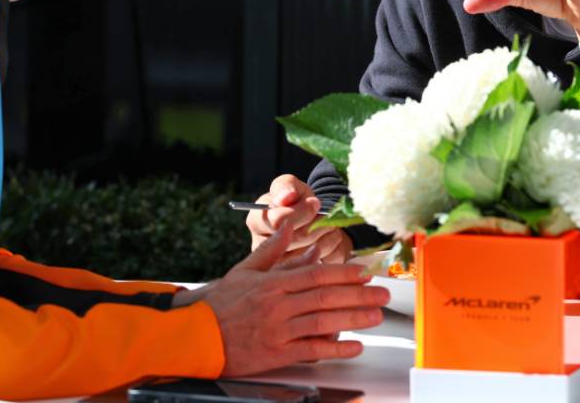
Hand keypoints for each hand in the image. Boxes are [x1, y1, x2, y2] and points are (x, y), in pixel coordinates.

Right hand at [203, 224, 388, 376]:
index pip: (315, 275)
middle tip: (382, 293)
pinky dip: (335, 348)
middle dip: (358, 294)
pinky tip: (355, 345)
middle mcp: (278, 305)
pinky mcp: (277, 353)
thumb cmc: (220, 304)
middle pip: (325, 297)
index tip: (364, 272)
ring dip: (354, 318)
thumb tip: (290, 226)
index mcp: (272, 283)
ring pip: (323, 322)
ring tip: (376, 315)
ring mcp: (279, 330)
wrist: (197, 335)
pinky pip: (312, 350)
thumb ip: (272, 249)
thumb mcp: (245, 270)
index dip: (343, 273)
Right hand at [246, 175, 352, 262]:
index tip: (315, 203)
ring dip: (325, 234)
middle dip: (317, 223)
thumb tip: (286, 196)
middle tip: (326, 215)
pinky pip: (320, 263)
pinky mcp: (295, 277)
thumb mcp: (290, 187)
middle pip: (297, 237)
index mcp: (256, 220)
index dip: (302, 211)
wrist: (311, 219)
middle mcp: (261, 245)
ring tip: (327, 225)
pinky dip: (330, 248)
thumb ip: (286, 186)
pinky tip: (327, 239)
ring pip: (311, 251)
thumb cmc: (297, 201)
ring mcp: (276, 265)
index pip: (279, 220)